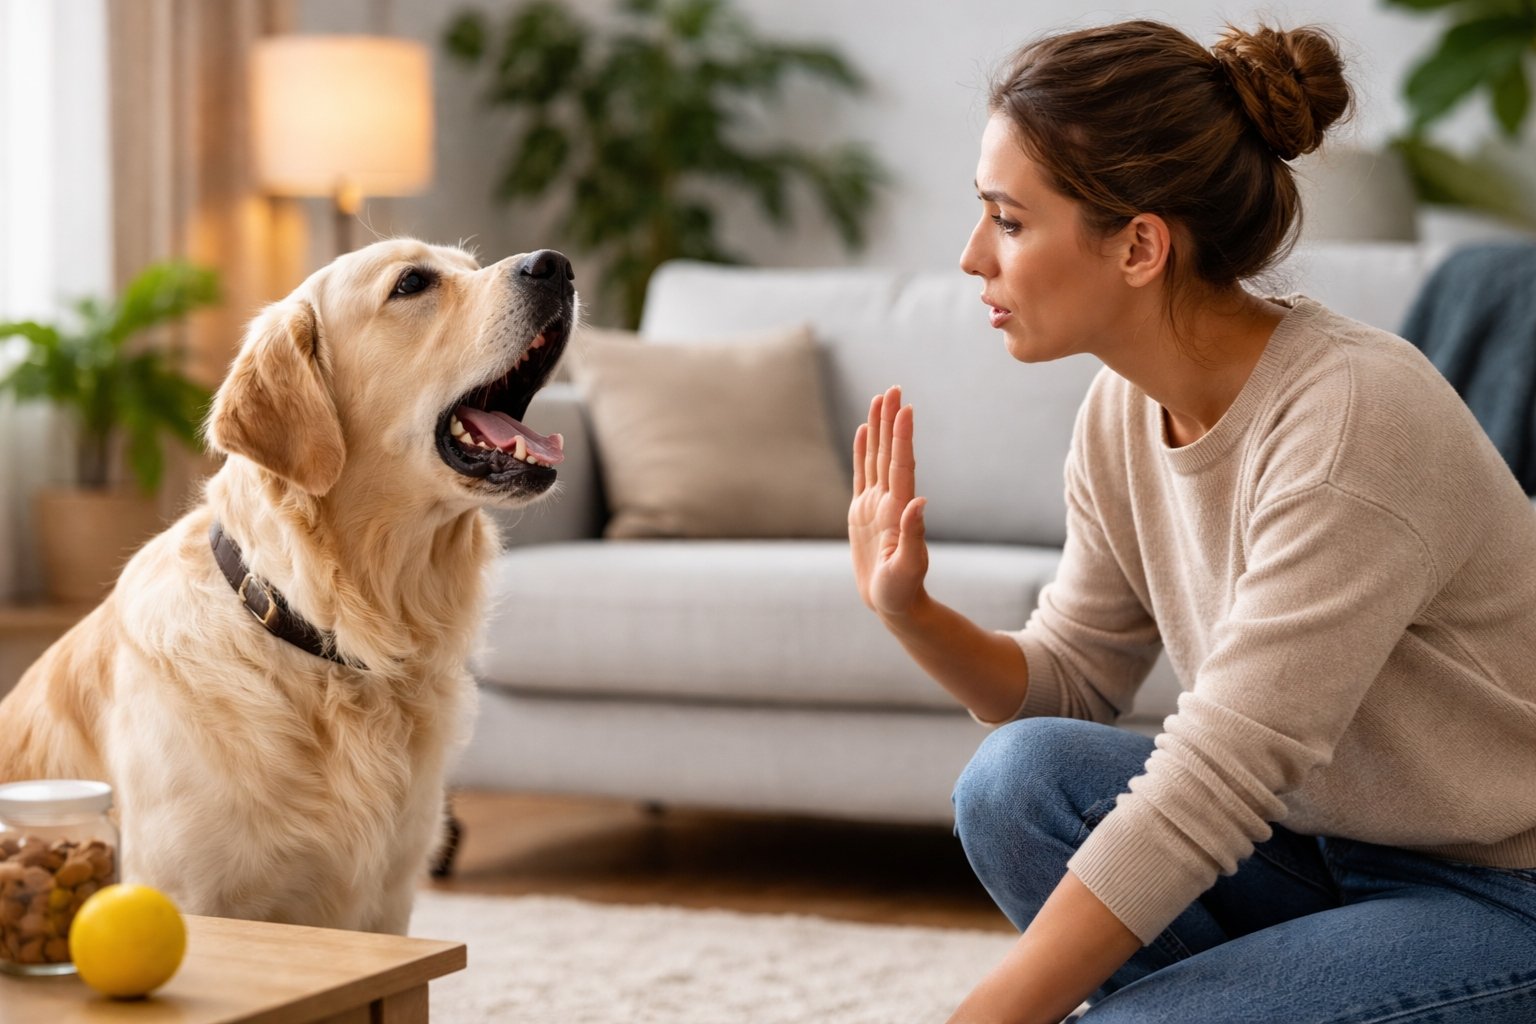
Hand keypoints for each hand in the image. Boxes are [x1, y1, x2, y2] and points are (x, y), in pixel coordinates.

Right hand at [849, 385, 928, 620]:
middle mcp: (889, 502)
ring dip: (879, 428)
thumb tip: (919, 503)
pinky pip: (862, 474)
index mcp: (898, 511)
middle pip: (890, 453)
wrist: (894, 605)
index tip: (905, 408)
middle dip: (891, 421)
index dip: (902, 437)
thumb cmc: (901, 592)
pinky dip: (863, 451)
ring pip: (877, 458)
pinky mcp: (862, 513)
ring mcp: (876, 505)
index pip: (901, 466)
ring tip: (880, 398)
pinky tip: (865, 431)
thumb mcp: (907, 568)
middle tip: (893, 389)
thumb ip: (912, 536)